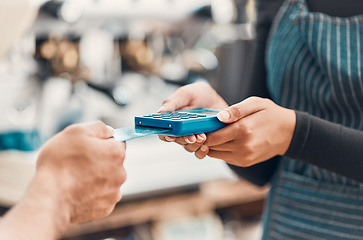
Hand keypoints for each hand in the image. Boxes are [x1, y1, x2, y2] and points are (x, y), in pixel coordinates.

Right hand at [0, 121, 125, 239]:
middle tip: (78, 162)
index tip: (89, 146)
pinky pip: (102, 195)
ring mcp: (114, 192)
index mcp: (116, 153)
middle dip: (100, 160)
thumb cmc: (60, 164)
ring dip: (97, 177)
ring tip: (75, 178)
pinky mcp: (106, 207)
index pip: (118, 142)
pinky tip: (78, 191)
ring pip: (108, 179)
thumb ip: (99, 128)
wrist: (49, 199)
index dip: (103, 142)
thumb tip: (109, 131)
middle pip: (113, 161)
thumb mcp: (76, 132)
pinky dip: (92, 193)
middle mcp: (120, 173)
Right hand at [158, 81, 227, 148]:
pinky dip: (202, 151)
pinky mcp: (205, 141)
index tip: (171, 135)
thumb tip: (159, 112)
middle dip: (184, 139)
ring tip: (202, 136)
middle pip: (178, 141)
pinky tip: (206, 145)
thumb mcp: (185, 94)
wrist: (214, 97)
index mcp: (172, 120)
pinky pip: (200, 152)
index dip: (165, 135)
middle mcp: (181, 131)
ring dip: (195, 144)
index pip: (163, 132)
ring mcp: (192, 137)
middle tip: (192, 137)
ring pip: (189, 147)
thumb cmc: (197, 94)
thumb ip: (172, 103)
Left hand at [196, 97, 295, 166]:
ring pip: (216, 154)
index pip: (212, 136)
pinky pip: (224, 158)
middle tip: (203, 129)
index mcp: (243, 130)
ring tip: (214, 133)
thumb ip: (236, 110)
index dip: (202, 132)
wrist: (289, 133)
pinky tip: (225, 140)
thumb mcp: (255, 104)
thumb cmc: (271, 114)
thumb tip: (219, 117)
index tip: (199, 126)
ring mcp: (244, 157)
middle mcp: (243, 147)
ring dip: (212, 145)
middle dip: (205, 138)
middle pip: (212, 146)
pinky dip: (220, 150)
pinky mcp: (245, 162)